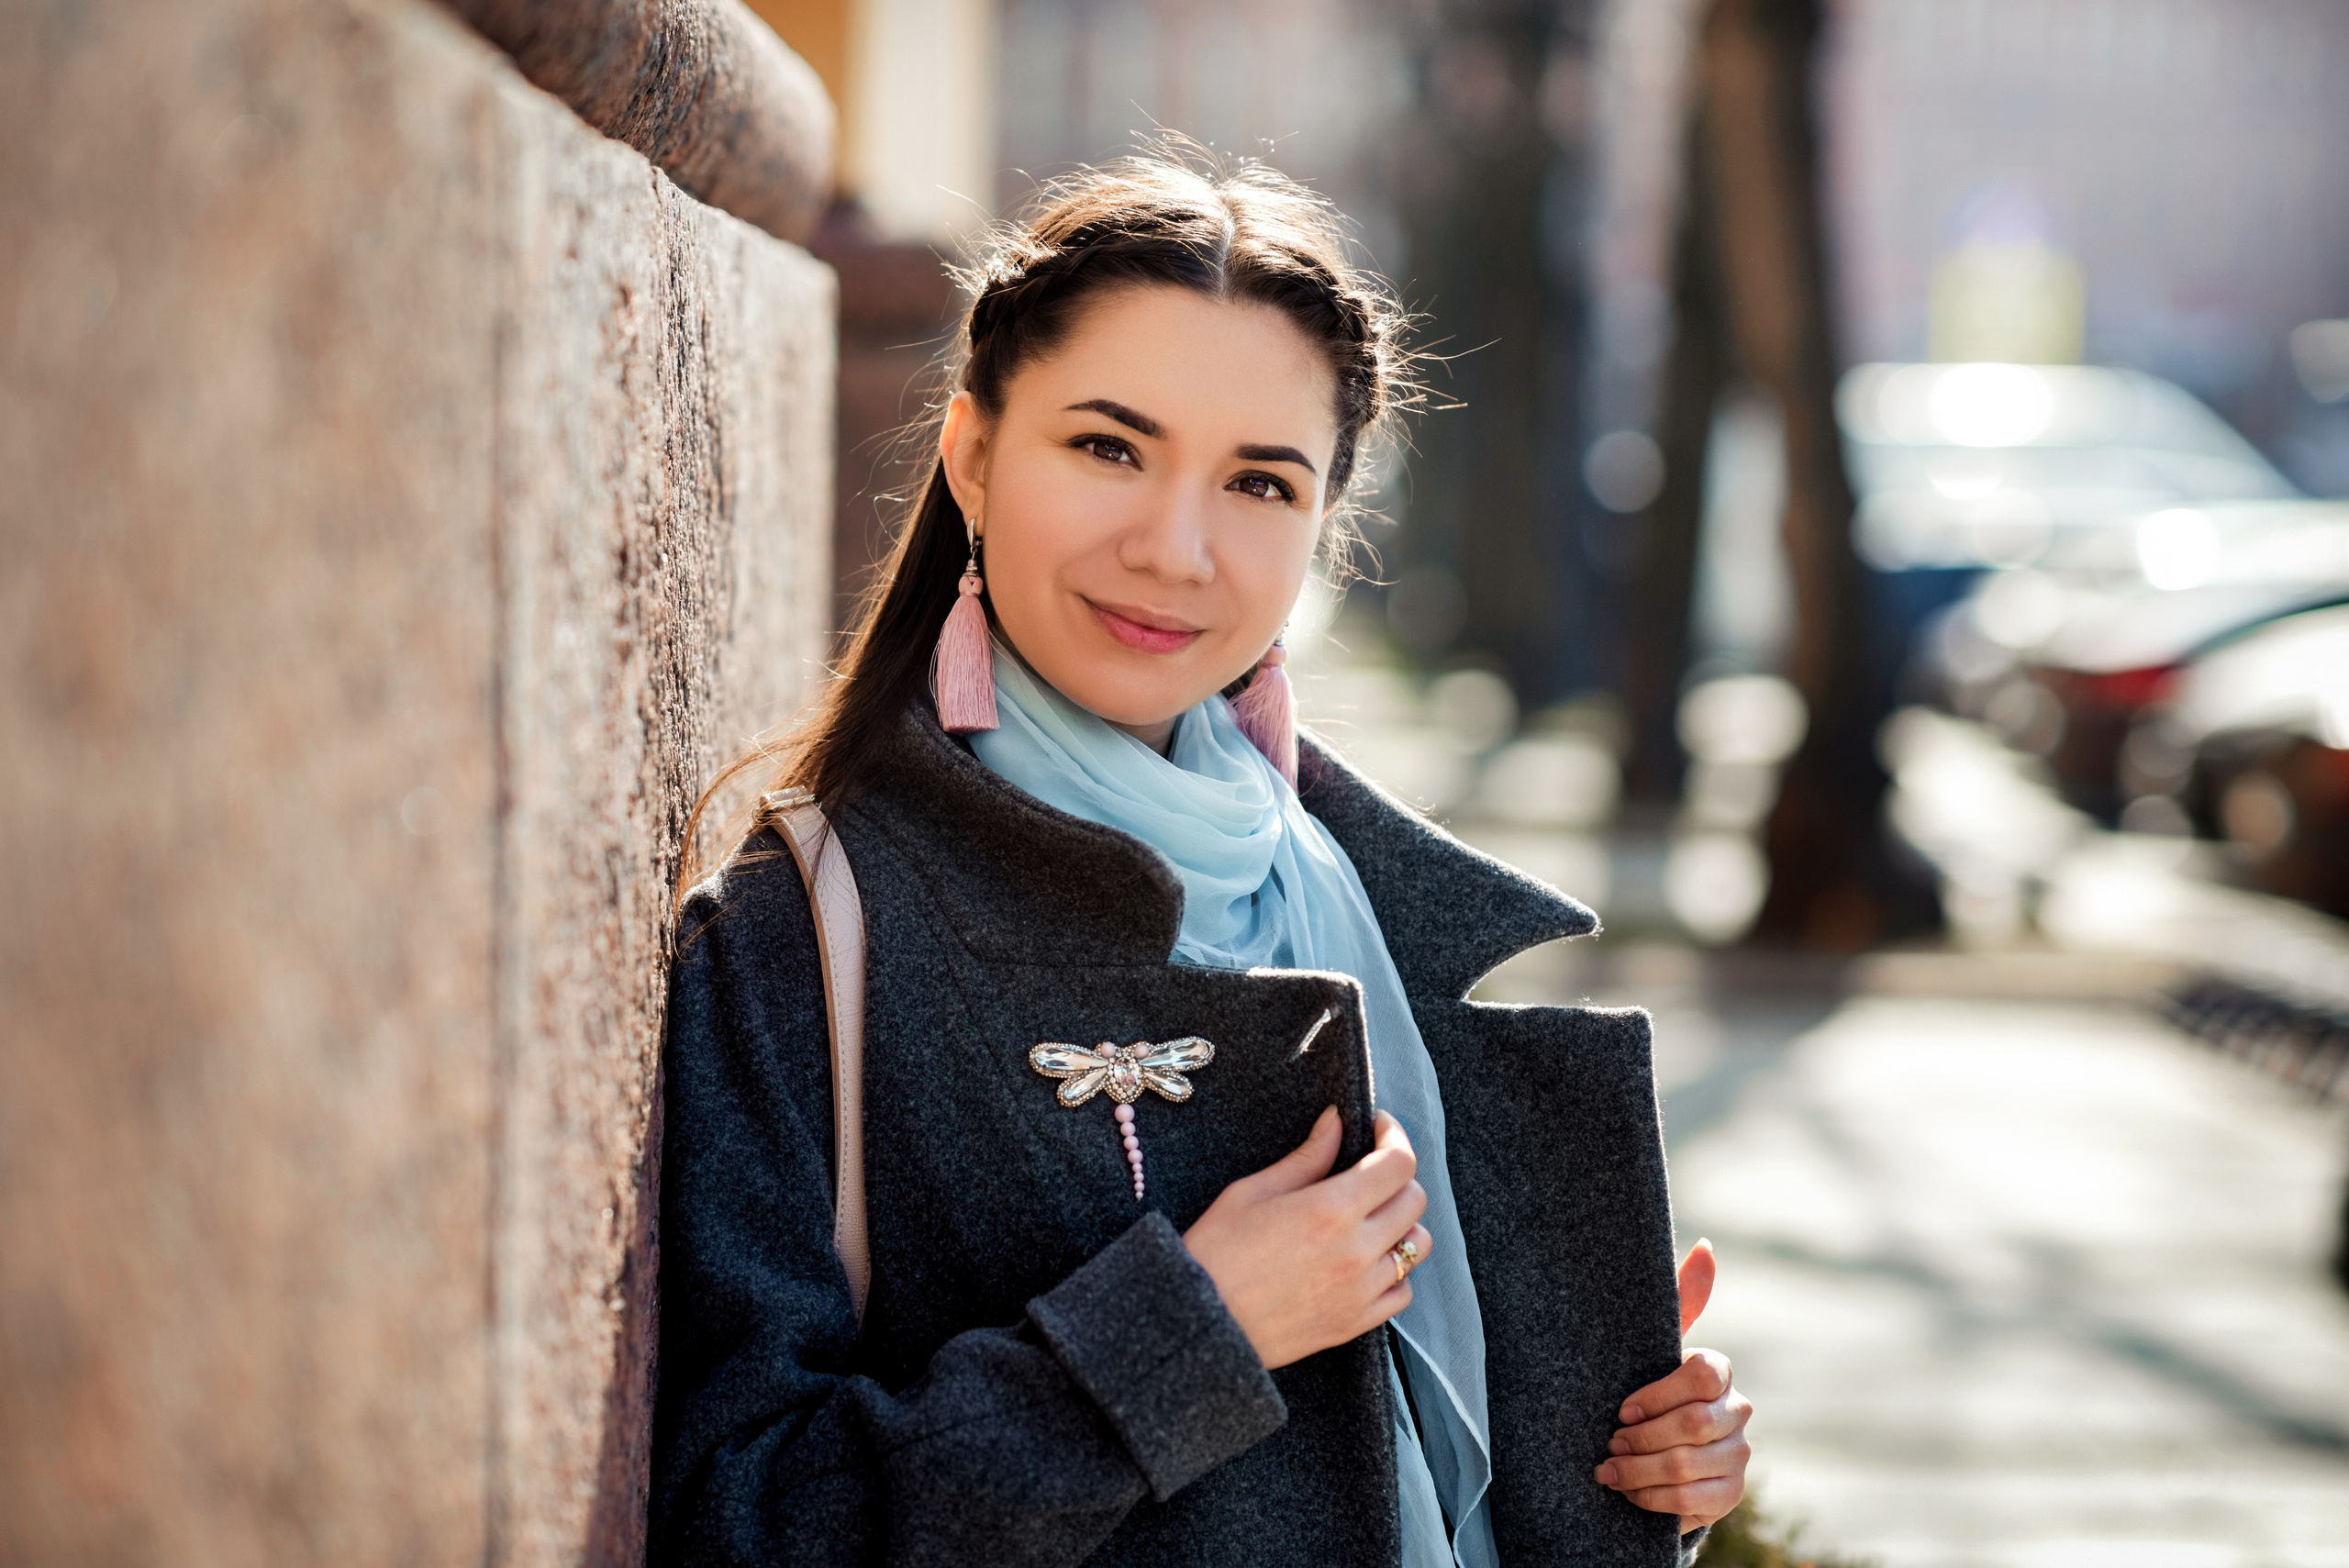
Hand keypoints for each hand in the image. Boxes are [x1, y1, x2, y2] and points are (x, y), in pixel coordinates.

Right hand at [1183, 1108, 1430, 1369]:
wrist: (1200, 1324)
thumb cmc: (1215, 1253)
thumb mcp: (1252, 1192)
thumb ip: (1306, 1157)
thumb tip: (1335, 1122)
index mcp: (1330, 1209)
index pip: (1398, 1163)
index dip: (1394, 1135)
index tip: (1378, 1128)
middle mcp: (1356, 1250)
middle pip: (1414, 1200)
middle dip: (1397, 1174)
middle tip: (1369, 1169)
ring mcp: (1360, 1290)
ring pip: (1418, 1246)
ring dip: (1402, 1224)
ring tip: (1371, 1217)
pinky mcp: (1356, 1322)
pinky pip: (1402, 1292)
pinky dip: (1395, 1271)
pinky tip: (1367, 1260)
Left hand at [1594, 1239, 1751, 1531]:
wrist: (1644, 1450)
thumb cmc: (1642, 1387)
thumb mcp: (1646, 1346)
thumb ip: (1676, 1300)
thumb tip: (1706, 1246)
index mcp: (1717, 1371)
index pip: (1702, 1375)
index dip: (1658, 1395)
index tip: (1621, 1408)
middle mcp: (1737, 1411)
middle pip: (1693, 1425)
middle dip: (1643, 1438)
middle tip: (1610, 1443)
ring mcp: (1738, 1454)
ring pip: (1689, 1464)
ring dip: (1640, 1471)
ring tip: (1609, 1470)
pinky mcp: (1730, 1493)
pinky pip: (1694, 1500)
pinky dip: (1652, 1497)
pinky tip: (1629, 1492)